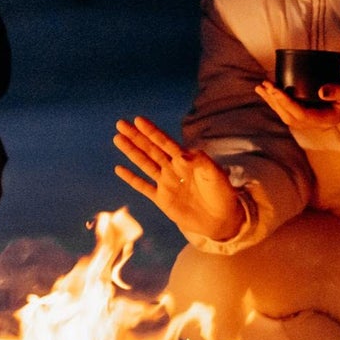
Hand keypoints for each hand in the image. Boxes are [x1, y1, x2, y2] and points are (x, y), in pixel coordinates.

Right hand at [113, 116, 246, 242]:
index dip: (152, 131)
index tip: (138, 120)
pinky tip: (119, 169)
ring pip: (144, 164)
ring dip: (131, 152)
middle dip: (136, 136)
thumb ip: (200, 161)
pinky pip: (143, 187)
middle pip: (150, 149)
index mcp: (185, 160)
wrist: (220, 219)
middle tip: (120, 123)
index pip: (165, 142)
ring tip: (118, 139)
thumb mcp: (214, 174)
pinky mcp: (162, 200)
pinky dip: (131, 178)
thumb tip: (181, 156)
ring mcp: (166, 183)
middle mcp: (173, 169)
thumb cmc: (221, 193)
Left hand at [254, 70, 339, 129]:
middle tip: (265, 85)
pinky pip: (289, 109)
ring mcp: (312, 119)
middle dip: (275, 102)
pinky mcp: (309, 112)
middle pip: (290, 116)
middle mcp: (316, 123)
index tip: (275, 90)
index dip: (287, 103)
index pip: (301, 114)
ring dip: (272, 102)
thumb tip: (322, 92)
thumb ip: (339, 90)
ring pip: (287, 114)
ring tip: (260, 88)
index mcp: (327, 119)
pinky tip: (268, 91)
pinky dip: (278, 100)